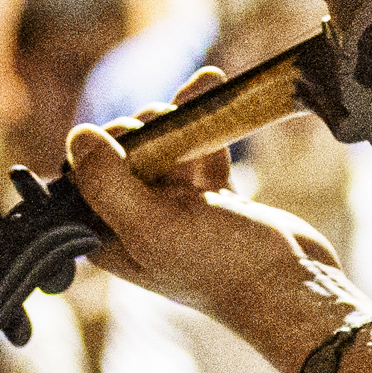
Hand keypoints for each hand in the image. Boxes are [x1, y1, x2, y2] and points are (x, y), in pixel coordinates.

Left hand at [66, 72, 360, 372]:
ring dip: (177, 118)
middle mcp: (136, 224)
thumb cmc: (222, 264)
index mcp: (110, 240)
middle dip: (146, 128)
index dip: (102, 146)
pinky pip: (199, 151)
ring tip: (200, 95)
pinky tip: (215, 89)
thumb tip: (79, 135)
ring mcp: (177, 210)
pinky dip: (206, 124)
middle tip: (171, 127)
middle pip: (123, 155)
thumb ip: (108, 183)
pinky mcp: (212, 197)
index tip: (134, 137)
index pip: (84, 178)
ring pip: (163, 147)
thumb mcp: (153, 226)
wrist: (292, 283)